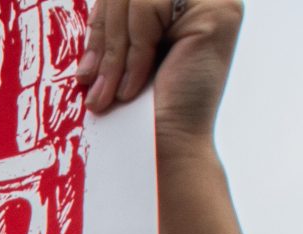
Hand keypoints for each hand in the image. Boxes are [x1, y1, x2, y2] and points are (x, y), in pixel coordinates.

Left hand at [79, 0, 241, 148]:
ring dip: (115, 51)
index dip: (100, 23)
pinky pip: (148, 9)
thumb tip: (90, 7)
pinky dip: (133, 51)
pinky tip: (133, 86)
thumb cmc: (141, 110)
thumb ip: (115, 22)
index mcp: (179, 2)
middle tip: (90, 82)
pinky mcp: (217, 11)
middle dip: (104, 38)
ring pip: (136, 0)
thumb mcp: (123, 52)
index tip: (85, 69)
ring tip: (109, 91)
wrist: (162, 150)